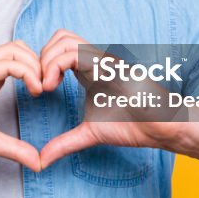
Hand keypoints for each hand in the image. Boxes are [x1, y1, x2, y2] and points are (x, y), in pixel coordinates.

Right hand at [0, 40, 43, 171]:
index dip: (38, 70)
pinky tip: (33, 92)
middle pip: (19, 46)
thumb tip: (37, 162)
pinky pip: (6, 64)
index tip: (48, 93)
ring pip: (14, 49)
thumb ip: (14, 148)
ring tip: (41, 90)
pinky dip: (27, 72)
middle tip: (48, 88)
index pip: (19, 59)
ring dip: (35, 65)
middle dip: (40, 63)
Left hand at [38, 29, 191, 168]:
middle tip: (39, 86)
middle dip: (41, 58)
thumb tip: (42, 161)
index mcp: (88, 71)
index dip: (42, 64)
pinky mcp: (111, 66)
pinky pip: (78, 54)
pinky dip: (56, 66)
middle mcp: (94, 61)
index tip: (38, 90)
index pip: (59, 48)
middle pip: (60, 37)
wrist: (160, 128)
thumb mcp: (88, 134)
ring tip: (45, 87)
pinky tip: (53, 87)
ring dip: (47, 61)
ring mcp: (103, 61)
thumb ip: (64, 144)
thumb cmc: (132, 125)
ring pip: (65, 40)